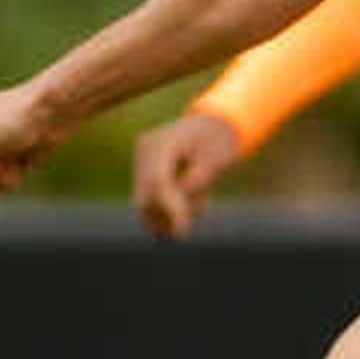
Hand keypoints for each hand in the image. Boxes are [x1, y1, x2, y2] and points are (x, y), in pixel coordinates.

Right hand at [131, 110, 244, 239]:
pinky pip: (150, 198)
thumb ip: (200, 179)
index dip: (169, 209)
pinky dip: (168, 208)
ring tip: (200, 199)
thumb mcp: (217, 158)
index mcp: (163, 141)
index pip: (158, 181)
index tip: (183, 232)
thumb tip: (183, 206)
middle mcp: (145, 149)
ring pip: (145, 202)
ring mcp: (140, 160)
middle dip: (166, 218)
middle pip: (145, 196)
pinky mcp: (142, 171)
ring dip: (168, 215)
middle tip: (185, 234)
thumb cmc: (219, 140)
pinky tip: (194, 196)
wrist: (212, 124)